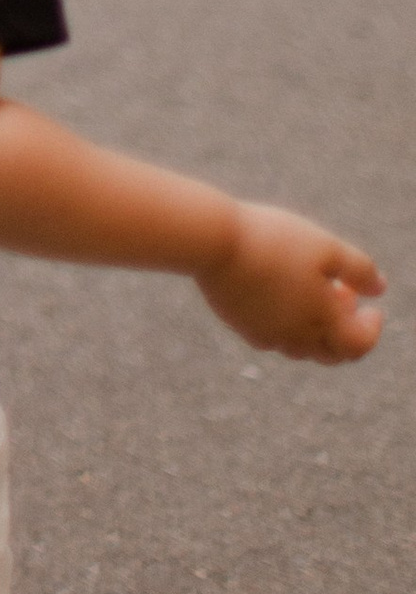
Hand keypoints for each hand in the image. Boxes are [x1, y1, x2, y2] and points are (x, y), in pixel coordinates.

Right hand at [198, 202, 384, 361]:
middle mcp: (295, 337)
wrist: (214, 241)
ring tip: (312, 291)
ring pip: (302, 347)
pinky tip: (280, 295)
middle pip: (332, 354)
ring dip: (317, 328)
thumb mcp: (326, 246)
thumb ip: (359, 269)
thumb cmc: (274, 240)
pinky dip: (287, 325)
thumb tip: (380, 288)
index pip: (359, 345)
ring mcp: (265, 335)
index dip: (372, 329)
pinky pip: (272, 337)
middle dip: (345, 331)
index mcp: (322, 321)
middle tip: (344, 297)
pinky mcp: (240, 325)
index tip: (373, 308)